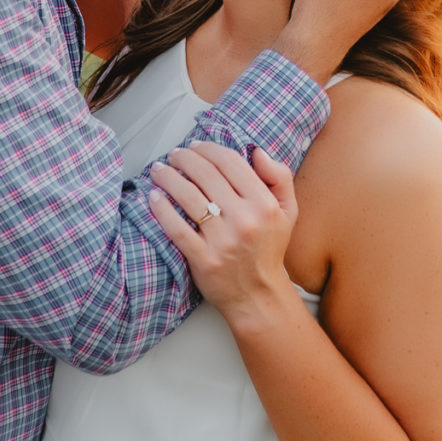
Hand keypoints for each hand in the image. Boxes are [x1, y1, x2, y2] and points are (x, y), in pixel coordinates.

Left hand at [145, 142, 299, 327]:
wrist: (258, 295)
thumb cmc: (268, 250)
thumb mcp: (287, 211)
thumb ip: (279, 177)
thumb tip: (257, 151)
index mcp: (263, 204)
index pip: (230, 163)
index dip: (209, 149)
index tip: (196, 146)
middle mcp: (244, 220)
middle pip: (206, 175)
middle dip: (185, 158)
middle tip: (174, 154)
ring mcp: (222, 241)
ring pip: (188, 197)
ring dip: (169, 177)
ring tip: (159, 170)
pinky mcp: (203, 259)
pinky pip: (177, 228)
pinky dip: (162, 209)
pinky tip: (154, 197)